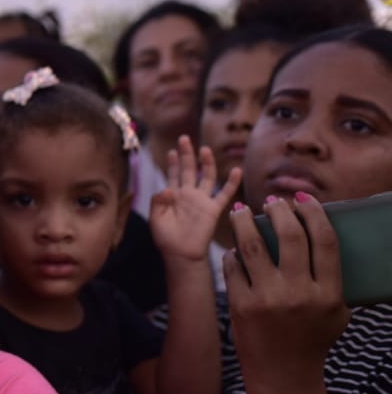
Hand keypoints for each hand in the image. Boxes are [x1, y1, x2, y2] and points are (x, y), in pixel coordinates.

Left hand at [150, 135, 242, 262]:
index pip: (173, 174)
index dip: (173, 163)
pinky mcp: (213, 209)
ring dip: (206, 163)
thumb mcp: (156, 219)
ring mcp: (202, 200)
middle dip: (186, 154)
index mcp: (173, 196)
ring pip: (207, 177)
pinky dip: (231, 182)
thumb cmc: (166, 238)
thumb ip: (158, 202)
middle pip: (189, 170)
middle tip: (184, 138)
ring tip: (205, 149)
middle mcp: (188, 194)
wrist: (181, 254)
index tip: (171, 150)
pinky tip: (237, 170)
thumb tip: (168, 188)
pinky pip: (224, 193)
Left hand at [224, 193, 349, 393]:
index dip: (314, 213)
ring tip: (240, 211)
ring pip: (253, 245)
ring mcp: (267, 299)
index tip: (303, 198)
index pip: (325, 241)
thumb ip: (334, 281)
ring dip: (245, 222)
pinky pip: (233, 267)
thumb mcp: (337, 313)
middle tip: (272, 202)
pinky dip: (232, 254)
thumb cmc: (313, 341)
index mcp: (328, 293)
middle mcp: (299, 293)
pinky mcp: (240, 306)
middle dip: (279, 210)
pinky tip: (234, 250)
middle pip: (290, 236)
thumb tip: (322, 237)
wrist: (284, 376)